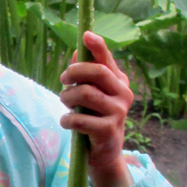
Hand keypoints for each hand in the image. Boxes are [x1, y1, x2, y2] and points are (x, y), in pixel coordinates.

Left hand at [59, 31, 134, 186]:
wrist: (104, 151)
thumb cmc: (94, 115)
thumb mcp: (91, 91)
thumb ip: (86, 72)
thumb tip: (78, 49)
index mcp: (118, 80)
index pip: (107, 58)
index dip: (97, 45)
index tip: (86, 35)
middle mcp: (123, 93)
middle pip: (96, 71)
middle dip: (73, 72)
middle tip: (63, 79)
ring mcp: (118, 112)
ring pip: (85, 93)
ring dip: (66, 97)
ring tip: (64, 103)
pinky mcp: (109, 130)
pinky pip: (79, 119)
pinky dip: (67, 120)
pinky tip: (67, 122)